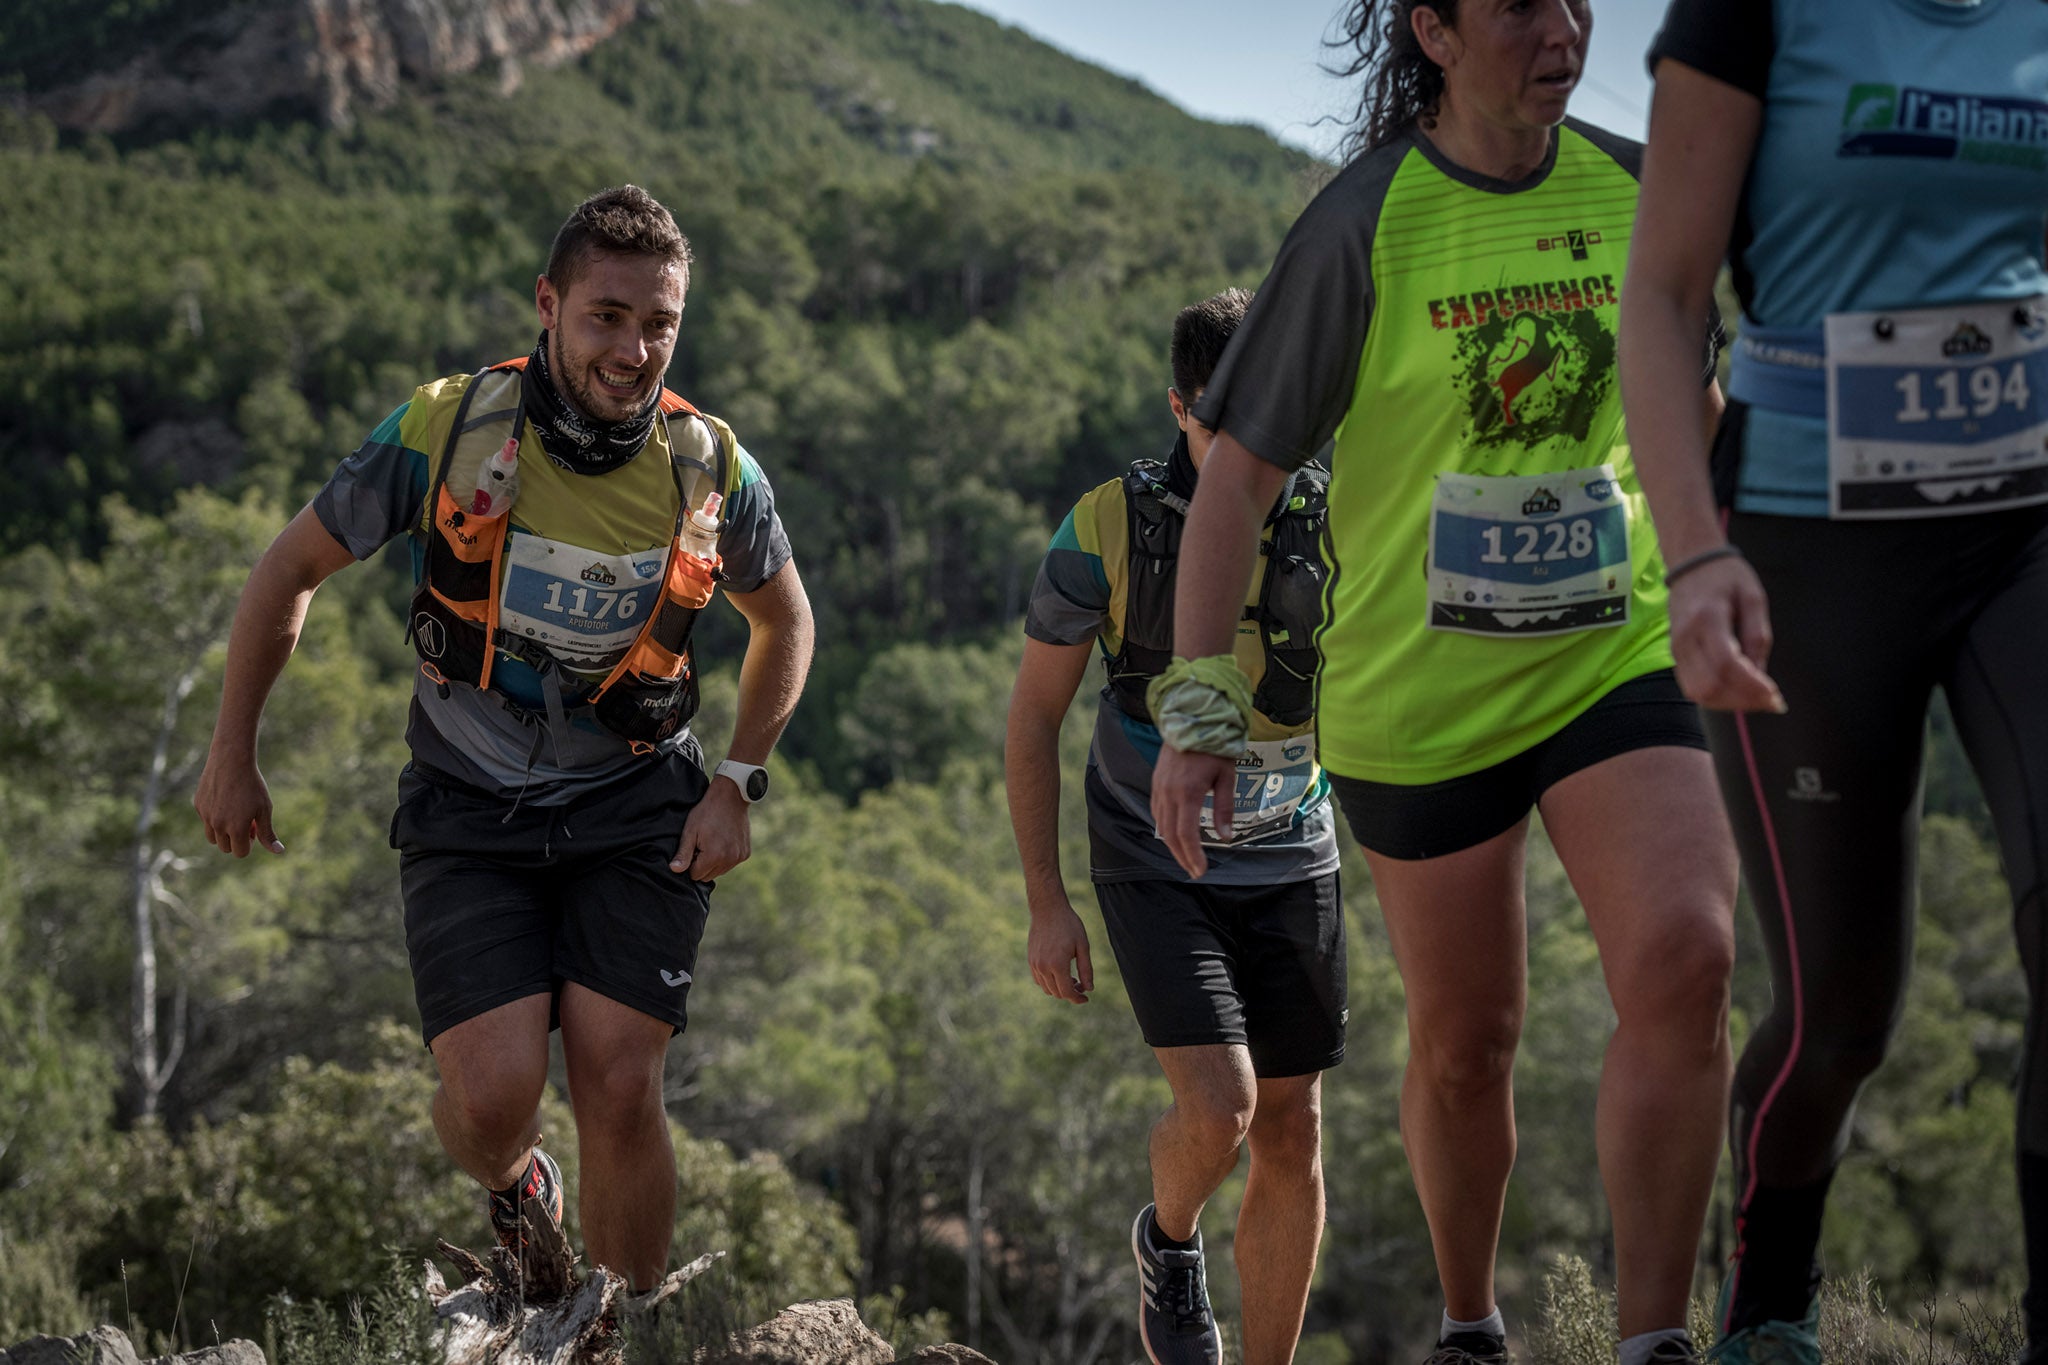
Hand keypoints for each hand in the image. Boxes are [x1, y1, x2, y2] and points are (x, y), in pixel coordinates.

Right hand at [193, 752, 284, 856]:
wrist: (232, 760)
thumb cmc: (252, 785)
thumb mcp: (264, 809)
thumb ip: (267, 832)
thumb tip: (278, 851)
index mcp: (235, 828)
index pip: (240, 853)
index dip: (250, 843)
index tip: (254, 828)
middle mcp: (217, 825)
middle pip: (225, 848)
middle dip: (236, 839)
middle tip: (246, 820)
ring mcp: (205, 815)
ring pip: (212, 838)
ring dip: (223, 832)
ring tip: (235, 813)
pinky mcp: (198, 805)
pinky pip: (206, 820)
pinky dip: (215, 817)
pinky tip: (225, 799)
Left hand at [671, 777, 751, 879]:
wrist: (730, 797)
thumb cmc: (706, 812)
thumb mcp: (690, 831)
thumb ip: (683, 854)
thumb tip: (675, 870)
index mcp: (714, 856)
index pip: (695, 875)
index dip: (691, 862)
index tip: (694, 846)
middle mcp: (729, 860)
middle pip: (707, 876)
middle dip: (702, 864)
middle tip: (702, 844)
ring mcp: (739, 857)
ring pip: (719, 871)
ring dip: (714, 862)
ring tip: (712, 841)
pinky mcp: (745, 853)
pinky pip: (730, 864)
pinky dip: (725, 857)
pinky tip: (723, 841)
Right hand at [1027, 896, 1094, 1003]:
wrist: (1048, 909)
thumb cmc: (1069, 925)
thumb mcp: (1083, 946)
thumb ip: (1086, 969)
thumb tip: (1089, 989)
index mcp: (1057, 964)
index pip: (1067, 992)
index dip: (1077, 998)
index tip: (1086, 998)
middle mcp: (1043, 967)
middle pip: (1057, 993)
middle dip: (1070, 993)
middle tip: (1081, 984)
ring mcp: (1035, 964)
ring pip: (1047, 988)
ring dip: (1059, 989)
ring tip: (1071, 978)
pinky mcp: (1030, 960)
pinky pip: (1039, 980)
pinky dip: (1049, 983)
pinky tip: (1059, 973)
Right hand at [1150, 744, 1237, 879]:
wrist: (1191, 719)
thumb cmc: (1214, 747)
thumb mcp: (1226, 777)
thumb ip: (1224, 808)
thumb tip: (1225, 838)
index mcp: (1188, 792)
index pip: (1186, 834)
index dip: (1193, 856)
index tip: (1200, 870)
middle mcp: (1169, 792)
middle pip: (1171, 835)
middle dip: (1182, 856)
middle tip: (1194, 871)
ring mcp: (1159, 787)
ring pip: (1161, 825)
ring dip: (1173, 845)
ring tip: (1186, 857)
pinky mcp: (1156, 783)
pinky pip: (1157, 812)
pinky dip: (1165, 828)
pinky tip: (1175, 835)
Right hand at [1668, 554, 1785, 712]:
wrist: (1691, 564)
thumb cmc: (1726, 577)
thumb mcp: (1753, 598)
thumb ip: (1758, 636)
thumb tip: (1760, 675)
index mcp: (1707, 618)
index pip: (1726, 664)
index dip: (1751, 686)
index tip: (1775, 697)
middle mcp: (1686, 637)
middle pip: (1710, 685)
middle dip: (1742, 701)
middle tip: (1769, 702)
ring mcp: (1676, 648)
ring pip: (1698, 692)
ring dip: (1729, 703)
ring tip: (1754, 699)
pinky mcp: (1675, 655)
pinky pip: (1692, 687)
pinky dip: (1716, 697)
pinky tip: (1736, 692)